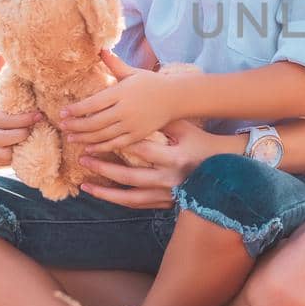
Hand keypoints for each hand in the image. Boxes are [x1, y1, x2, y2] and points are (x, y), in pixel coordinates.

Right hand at [0, 55, 40, 166]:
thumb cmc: (4, 108)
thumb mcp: (2, 94)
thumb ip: (2, 76)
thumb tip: (0, 52)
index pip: (8, 119)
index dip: (26, 118)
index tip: (39, 115)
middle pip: (14, 134)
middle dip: (28, 130)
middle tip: (38, 124)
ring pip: (13, 147)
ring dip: (25, 141)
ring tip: (30, 134)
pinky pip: (10, 159)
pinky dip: (19, 153)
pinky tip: (24, 147)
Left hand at [59, 50, 186, 151]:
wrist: (175, 98)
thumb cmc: (151, 83)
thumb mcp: (132, 72)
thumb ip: (114, 63)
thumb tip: (100, 48)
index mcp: (121, 93)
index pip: (92, 104)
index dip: (76, 110)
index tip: (62, 113)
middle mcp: (125, 110)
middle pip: (94, 122)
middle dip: (75, 125)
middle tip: (62, 126)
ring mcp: (131, 125)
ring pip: (102, 135)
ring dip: (84, 138)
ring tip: (70, 138)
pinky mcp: (137, 135)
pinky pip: (115, 144)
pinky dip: (100, 147)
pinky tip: (88, 148)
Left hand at [79, 120, 245, 207]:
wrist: (221, 174)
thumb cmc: (201, 145)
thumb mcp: (185, 129)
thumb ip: (162, 119)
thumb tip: (139, 101)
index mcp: (175, 158)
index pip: (143, 150)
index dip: (120, 144)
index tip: (99, 136)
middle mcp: (168, 180)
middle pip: (130, 176)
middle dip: (104, 168)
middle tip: (84, 157)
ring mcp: (165, 195)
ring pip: (129, 197)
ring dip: (105, 191)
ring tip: (85, 184)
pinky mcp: (163, 204)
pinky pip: (135, 204)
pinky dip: (117, 200)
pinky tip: (101, 194)